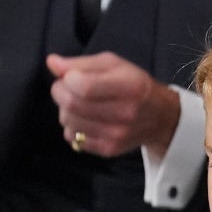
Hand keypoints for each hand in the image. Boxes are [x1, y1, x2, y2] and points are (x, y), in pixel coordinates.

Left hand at [47, 52, 180, 159]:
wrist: (159, 117)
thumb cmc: (133, 85)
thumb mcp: (113, 64)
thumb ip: (81, 63)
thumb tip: (51, 62)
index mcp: (130, 86)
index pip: (84, 86)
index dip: (67, 79)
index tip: (69, 76)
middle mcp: (126, 113)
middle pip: (72, 105)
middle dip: (60, 92)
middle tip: (65, 87)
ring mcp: (117, 134)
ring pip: (69, 122)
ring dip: (64, 110)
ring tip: (76, 102)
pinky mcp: (109, 149)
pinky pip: (73, 138)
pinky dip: (72, 126)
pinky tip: (84, 119)